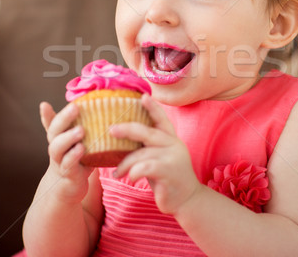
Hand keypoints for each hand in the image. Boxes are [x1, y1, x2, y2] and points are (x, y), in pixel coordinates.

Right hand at [40, 101, 93, 202]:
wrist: (69, 187)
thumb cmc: (75, 159)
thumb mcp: (77, 142)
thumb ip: (78, 127)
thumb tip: (88, 106)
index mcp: (59, 138)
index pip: (52, 124)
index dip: (46, 115)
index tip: (44, 104)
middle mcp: (56, 148)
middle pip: (54, 132)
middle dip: (64, 118)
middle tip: (75, 107)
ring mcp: (60, 161)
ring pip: (57, 148)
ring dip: (68, 138)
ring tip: (80, 130)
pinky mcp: (69, 174)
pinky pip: (68, 164)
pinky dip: (73, 156)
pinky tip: (81, 149)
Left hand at [110, 94, 200, 214]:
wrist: (186, 200)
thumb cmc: (167, 177)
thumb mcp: (160, 158)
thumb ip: (149, 146)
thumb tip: (124, 136)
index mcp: (171, 139)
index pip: (162, 119)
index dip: (152, 107)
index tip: (142, 96)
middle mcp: (174, 145)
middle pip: (148, 132)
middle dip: (128, 129)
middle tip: (111, 130)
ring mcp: (173, 158)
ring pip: (142, 154)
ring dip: (125, 163)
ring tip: (116, 172)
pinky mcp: (169, 172)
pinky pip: (145, 168)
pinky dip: (133, 172)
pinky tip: (129, 178)